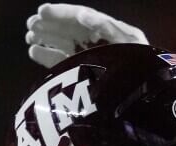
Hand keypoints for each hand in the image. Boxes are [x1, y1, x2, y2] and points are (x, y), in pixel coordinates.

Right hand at [25, 3, 147, 67]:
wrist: (146, 104)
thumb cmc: (141, 70)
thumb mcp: (129, 43)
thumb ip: (107, 27)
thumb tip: (82, 14)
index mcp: (112, 34)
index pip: (82, 18)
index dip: (61, 13)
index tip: (42, 11)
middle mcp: (100, 46)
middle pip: (71, 30)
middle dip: (50, 25)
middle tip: (30, 25)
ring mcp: (92, 62)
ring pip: (65, 45)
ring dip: (46, 39)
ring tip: (29, 37)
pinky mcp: (85, 78)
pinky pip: (64, 64)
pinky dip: (48, 57)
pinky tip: (33, 52)